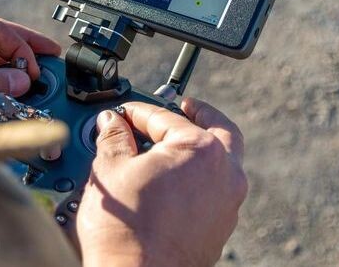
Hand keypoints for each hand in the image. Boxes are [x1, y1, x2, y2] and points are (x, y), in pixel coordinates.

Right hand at [77, 99, 246, 266]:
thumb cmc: (127, 230)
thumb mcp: (110, 170)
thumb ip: (113, 138)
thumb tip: (112, 123)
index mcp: (201, 149)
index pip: (165, 117)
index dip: (137, 111)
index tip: (122, 114)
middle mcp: (225, 174)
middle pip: (218, 130)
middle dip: (197, 116)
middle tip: (182, 108)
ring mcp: (227, 204)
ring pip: (222, 161)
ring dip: (201, 147)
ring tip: (173, 146)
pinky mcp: (220, 228)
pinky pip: (215, 190)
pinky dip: (198, 178)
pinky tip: (172, 182)